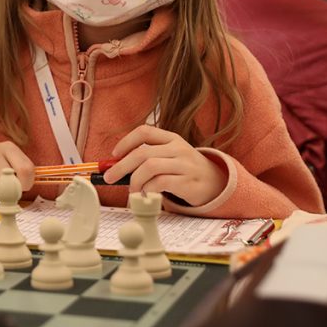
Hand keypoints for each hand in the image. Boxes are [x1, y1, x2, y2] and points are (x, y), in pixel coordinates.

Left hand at [103, 125, 226, 206]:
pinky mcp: (188, 182)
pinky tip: (146, 195)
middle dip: (121, 166)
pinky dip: (148, 190)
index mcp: (171, 138)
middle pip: (142, 153)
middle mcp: (178, 148)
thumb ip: (147, 158)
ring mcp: (184, 164)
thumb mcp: (169, 156)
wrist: (216, 183)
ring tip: (132, 191)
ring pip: (150, 167)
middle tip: (110, 177)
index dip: (126, 142)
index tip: (114, 154)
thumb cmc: (184, 170)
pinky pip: (160, 183)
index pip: (144, 131)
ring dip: (134, 181)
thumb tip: (115, 168)